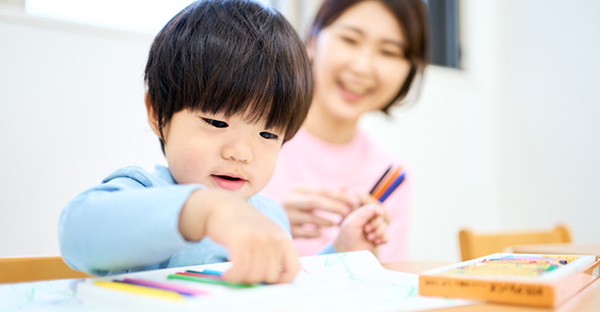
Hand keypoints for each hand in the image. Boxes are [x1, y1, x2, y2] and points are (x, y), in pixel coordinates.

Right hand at [178, 189, 299, 283]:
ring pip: (254, 275)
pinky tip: (227, 274)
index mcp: (282, 238)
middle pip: (271, 276)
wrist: (220, 206)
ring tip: (234, 272)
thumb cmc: (241, 225)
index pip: (294, 269)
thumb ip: (273, 253)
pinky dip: (232, 276)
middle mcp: (273, 238)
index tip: (268, 282)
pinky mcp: (239, 240)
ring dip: (241, 278)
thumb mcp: (265, 234)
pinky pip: (239, 270)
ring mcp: (257, 239)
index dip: (283, 281)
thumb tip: (274, 282)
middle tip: (243, 272)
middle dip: (256, 279)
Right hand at [281, 186, 360, 238]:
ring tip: (336, 223)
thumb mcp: (307, 196)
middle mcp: (289, 200)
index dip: (339, 196)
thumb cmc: (296, 208)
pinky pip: (304, 233)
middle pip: (316, 201)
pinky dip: (315, 232)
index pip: (322, 191)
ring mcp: (287, 216)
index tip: (354, 201)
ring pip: (310, 218)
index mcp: (296, 190)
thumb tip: (346, 187)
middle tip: (348, 212)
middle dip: (334, 207)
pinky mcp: (286, 230)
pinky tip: (322, 233)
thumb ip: (326, 192)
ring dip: (326, 221)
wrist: (272, 221)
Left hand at [333, 203, 387, 253]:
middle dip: (376, 224)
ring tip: (369, 238)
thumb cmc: (347, 237)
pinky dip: (382, 239)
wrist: (347, 253)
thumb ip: (363, 215)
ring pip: (384, 228)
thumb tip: (377, 209)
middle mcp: (368, 222)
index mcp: (362, 215)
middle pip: (380, 218)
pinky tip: (376, 242)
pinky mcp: (377, 241)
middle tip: (366, 230)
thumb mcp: (352, 223)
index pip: (374, 209)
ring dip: (378, 232)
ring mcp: (373, 232)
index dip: (378, 211)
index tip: (380, 214)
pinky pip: (386, 238)